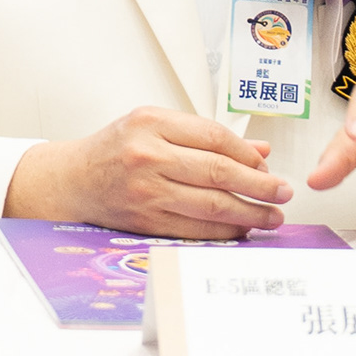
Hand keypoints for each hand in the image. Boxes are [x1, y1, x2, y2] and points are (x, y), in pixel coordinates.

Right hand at [5, 105, 293, 237]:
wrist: (72, 181)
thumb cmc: (114, 151)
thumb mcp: (153, 127)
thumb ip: (203, 136)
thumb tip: (259, 150)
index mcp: (150, 123)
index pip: (215, 137)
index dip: (249, 154)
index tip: (268, 165)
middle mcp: (147, 155)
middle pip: (219, 172)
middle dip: (260, 185)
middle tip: (283, 192)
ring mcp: (145, 190)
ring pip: (212, 205)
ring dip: (250, 213)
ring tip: (271, 216)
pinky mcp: (145, 221)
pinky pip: (196, 230)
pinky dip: (224, 232)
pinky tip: (241, 229)